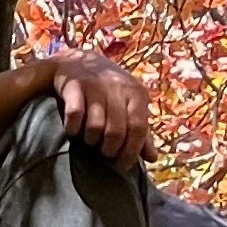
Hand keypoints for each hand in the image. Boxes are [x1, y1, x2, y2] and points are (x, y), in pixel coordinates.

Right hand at [49, 50, 150, 169]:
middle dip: (110, 149)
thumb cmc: (108, 90)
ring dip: (91, 140)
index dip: (131, 151)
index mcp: (136, 93)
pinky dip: (73, 127)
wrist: (76, 61)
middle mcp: (118, 88)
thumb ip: (141, 130)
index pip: (138, 128)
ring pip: (96, 126)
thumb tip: (152, 158)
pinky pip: (74, 114)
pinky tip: (73, 130)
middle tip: (104, 154)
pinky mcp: (73, 85)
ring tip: (90, 142)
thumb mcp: (129, 104)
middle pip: (116, 131)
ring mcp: (95, 85)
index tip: (123, 165)